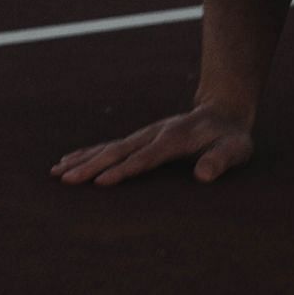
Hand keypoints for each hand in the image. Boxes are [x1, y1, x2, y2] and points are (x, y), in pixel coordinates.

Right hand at [51, 103, 253, 186]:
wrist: (223, 112)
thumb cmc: (231, 137)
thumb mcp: (236, 148)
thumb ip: (221, 160)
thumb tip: (203, 175)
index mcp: (175, 138)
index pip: (146, 157)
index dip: (125, 169)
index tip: (101, 182)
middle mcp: (154, 134)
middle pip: (119, 151)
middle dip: (92, 165)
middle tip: (66, 179)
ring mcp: (145, 134)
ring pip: (109, 147)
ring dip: (84, 159)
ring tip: (57, 172)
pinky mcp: (140, 138)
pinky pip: (110, 146)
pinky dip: (88, 153)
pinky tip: (68, 161)